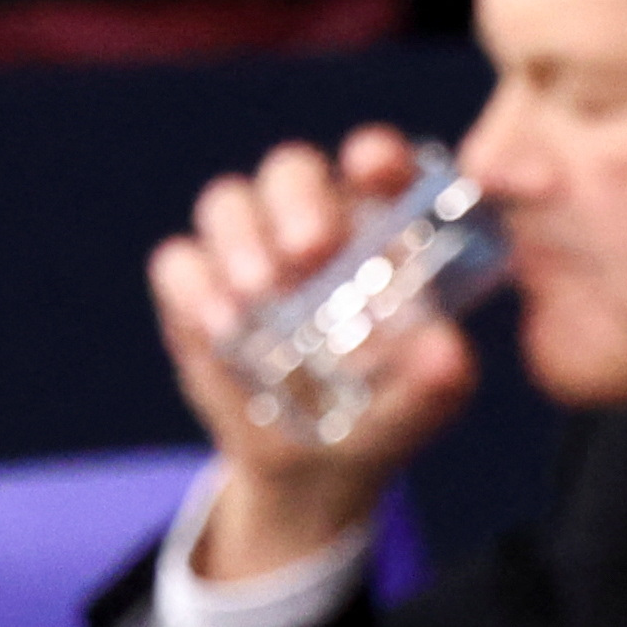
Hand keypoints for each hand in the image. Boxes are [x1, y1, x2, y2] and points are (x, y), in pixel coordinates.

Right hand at [148, 123, 476, 575]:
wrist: (312, 471)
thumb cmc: (381, 415)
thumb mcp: (419, 406)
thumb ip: (438, 379)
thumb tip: (447, 349)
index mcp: (379, 233)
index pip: (378, 169)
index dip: (377, 156)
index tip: (376, 168)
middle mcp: (311, 224)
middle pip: (294, 170)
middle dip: (299, 200)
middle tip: (311, 251)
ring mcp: (247, 249)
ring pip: (229, 201)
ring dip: (241, 241)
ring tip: (260, 296)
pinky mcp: (195, 286)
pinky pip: (179, 260)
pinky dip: (196, 286)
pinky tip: (223, 327)